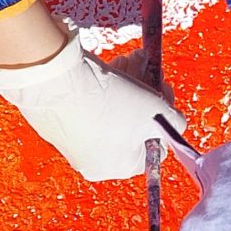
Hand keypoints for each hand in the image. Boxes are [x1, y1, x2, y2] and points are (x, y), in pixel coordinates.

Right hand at [0, 35, 186, 181]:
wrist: (56, 83)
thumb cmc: (112, 104)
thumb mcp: (157, 113)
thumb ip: (175, 123)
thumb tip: (174, 124)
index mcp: (118, 168)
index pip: (154, 146)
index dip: (164, 117)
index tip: (164, 92)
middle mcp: (92, 162)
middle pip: (131, 128)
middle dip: (144, 97)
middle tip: (149, 72)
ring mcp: (71, 143)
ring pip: (110, 114)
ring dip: (126, 87)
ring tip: (129, 61)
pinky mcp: (56, 123)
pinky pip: (87, 107)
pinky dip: (101, 89)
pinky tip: (109, 68)